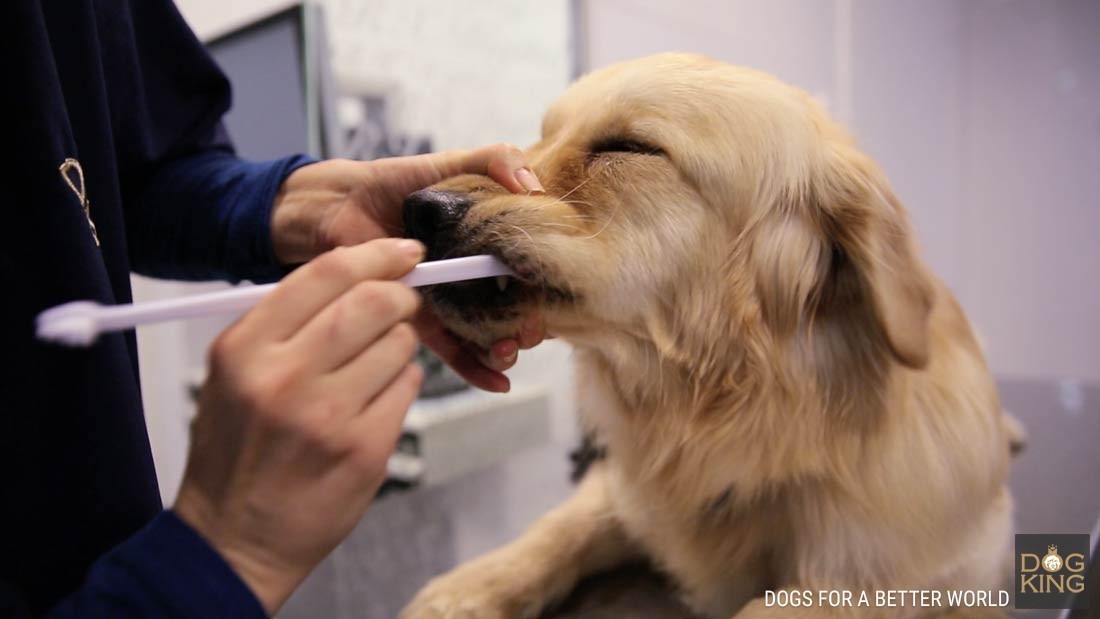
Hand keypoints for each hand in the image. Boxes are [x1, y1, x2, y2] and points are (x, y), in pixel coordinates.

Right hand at [174, 238, 425, 613]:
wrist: (234, 539)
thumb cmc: (236, 452)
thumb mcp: (232, 375)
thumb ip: (284, 324)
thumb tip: (359, 275)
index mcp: (245, 349)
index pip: (325, 275)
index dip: (375, 254)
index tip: (404, 251)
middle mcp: (285, 377)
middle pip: (373, 303)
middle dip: (400, 296)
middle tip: (404, 301)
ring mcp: (328, 416)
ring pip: (400, 345)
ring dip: (399, 346)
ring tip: (373, 367)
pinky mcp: (365, 449)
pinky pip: (407, 388)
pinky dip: (400, 384)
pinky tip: (372, 403)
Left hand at [270, 144, 547, 390]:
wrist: (338, 205)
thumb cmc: (393, 182)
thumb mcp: (449, 164)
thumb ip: (495, 160)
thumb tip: (534, 188)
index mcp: (488, 239)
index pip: (529, 268)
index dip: (548, 283)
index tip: (556, 289)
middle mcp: (474, 274)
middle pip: (516, 308)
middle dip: (531, 324)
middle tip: (532, 326)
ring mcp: (450, 300)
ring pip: (488, 334)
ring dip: (505, 348)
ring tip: (508, 349)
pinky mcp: (421, 320)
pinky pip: (451, 350)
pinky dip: (475, 368)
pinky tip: (497, 382)